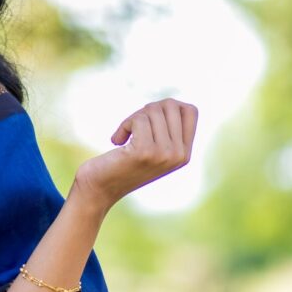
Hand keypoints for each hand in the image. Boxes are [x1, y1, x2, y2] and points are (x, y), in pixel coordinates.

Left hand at [72, 98, 198, 212]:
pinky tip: (117, 141)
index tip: (149, 120)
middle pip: (172, 105)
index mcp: (185, 153)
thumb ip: (166, 130)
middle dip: (148, 109)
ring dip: (133, 118)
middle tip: (133, 126)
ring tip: (125, 135)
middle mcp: (180, 155)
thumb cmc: (122, 164)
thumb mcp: (153, 148)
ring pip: (153, 110)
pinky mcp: (145, 152)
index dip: (167, 107)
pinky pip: (139, 120)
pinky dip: (124, 125)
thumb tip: (172, 103)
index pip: (191, 110)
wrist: (100, 189)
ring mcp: (165, 154)